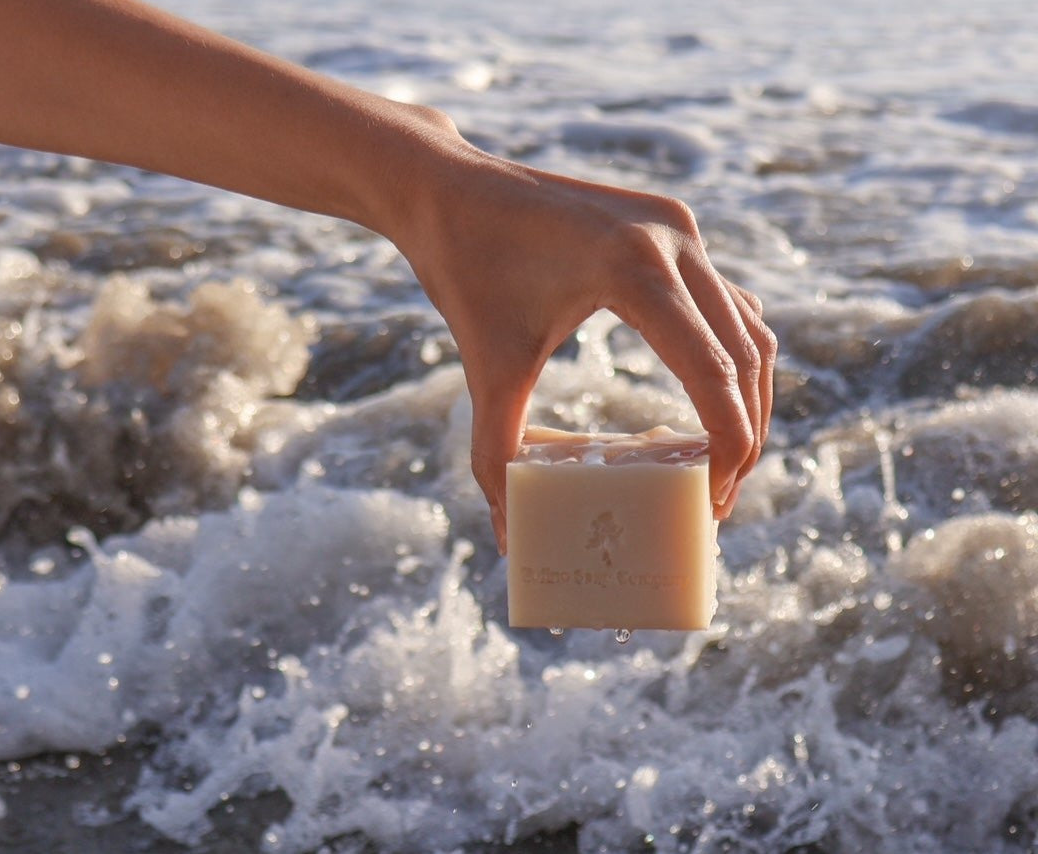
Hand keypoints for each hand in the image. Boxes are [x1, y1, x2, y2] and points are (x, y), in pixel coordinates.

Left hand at [388, 138, 776, 552]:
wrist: (446, 189)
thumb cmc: (462, 273)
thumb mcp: (485, 368)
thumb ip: (496, 453)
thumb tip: (503, 534)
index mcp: (633, 267)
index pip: (711, 371)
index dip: (728, 445)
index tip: (713, 502)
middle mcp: (672, 239)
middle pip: (745, 354)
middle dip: (745, 433)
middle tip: (720, 497)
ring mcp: (678, 226)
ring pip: (746, 325)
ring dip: (747, 394)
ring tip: (723, 458)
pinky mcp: (672, 223)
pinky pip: (723, 297)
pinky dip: (729, 351)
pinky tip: (712, 397)